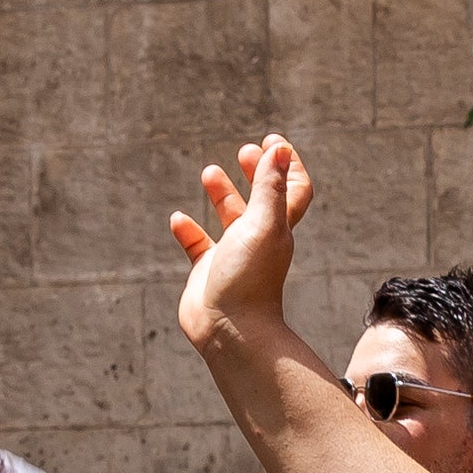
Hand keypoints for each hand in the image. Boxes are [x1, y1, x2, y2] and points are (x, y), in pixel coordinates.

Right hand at [169, 135, 313, 357]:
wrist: (230, 330)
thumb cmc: (250, 278)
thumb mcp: (263, 224)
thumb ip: (271, 186)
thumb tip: (280, 148)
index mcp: (277, 227)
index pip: (294, 190)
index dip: (288, 165)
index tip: (271, 141)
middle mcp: (257, 240)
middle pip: (262, 200)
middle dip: (255, 173)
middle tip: (243, 152)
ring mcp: (232, 257)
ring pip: (229, 219)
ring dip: (221, 194)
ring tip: (209, 172)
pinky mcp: (207, 273)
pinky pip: (198, 246)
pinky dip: (189, 230)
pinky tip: (179, 219)